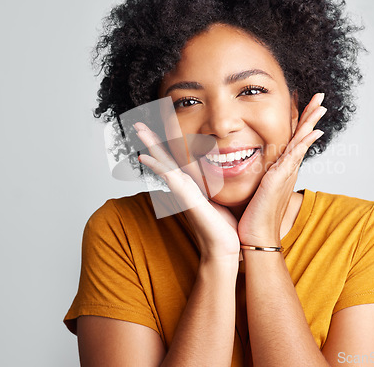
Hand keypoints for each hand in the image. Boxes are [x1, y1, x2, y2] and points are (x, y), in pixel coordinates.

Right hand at [134, 123, 240, 261]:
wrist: (225, 249)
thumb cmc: (226, 228)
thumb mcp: (224, 199)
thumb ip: (222, 185)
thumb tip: (235, 169)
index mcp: (193, 185)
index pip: (176, 159)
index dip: (165, 144)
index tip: (157, 128)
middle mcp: (185, 186)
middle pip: (165, 159)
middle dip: (152, 141)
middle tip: (138, 124)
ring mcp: (184, 193)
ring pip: (164, 164)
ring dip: (151, 147)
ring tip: (139, 131)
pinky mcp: (187, 200)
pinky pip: (171, 179)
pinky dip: (158, 167)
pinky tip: (146, 157)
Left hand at [237, 93, 326, 246]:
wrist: (255, 236)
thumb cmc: (250, 216)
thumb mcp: (251, 189)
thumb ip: (250, 176)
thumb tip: (236, 166)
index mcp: (279, 169)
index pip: (290, 139)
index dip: (297, 121)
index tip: (299, 103)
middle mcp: (286, 168)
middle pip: (301, 135)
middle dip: (310, 115)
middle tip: (319, 98)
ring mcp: (286, 173)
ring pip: (302, 140)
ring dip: (311, 122)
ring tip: (321, 104)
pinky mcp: (280, 178)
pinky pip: (296, 155)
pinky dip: (305, 142)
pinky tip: (314, 131)